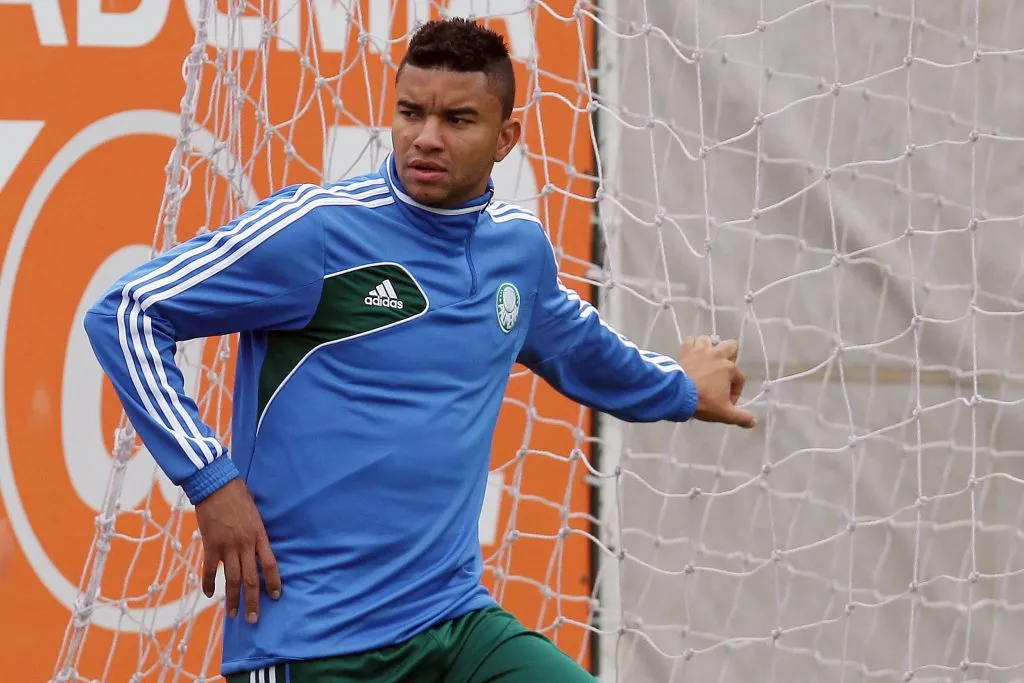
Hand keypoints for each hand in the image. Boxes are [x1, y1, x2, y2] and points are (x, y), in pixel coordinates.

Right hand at [197, 478, 280, 623]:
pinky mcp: (211, 544)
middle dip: (253, 601)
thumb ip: (257, 530)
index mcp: (259, 535)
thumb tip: (258, 542)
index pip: (271, 564)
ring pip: (232, 579)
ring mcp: (228, 546)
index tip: (276, 596)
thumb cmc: (238, 493)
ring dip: (232, 598)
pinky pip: (210, 569)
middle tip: (253, 619)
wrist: (216, 484)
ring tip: (232, 614)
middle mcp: (245, 544)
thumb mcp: (255, 512)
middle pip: (251, 578)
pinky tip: (209, 594)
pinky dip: (209, 583)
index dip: (274, 582)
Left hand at [679, 336, 755, 428]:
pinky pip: (690, 341)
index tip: (727, 402)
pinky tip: (691, 356)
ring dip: (709, 350)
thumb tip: (752, 422)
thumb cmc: (703, 402)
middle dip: (730, 357)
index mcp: (729, 368)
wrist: (677, 394)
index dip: (736, 391)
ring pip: (709, 341)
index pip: (740, 378)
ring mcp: (701, 350)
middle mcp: (717, 355)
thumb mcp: (724, 413)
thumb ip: (740, 417)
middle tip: (721, 373)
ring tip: (705, 362)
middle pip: (731, 346)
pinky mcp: (685, 350)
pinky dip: (691, 347)